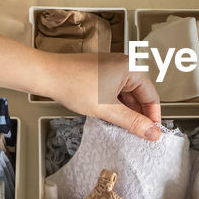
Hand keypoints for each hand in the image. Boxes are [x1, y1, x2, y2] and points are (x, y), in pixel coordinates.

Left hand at [37, 52, 162, 140]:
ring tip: (120, 126)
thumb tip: (152, 132)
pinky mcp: (101, 72)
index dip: (152, 117)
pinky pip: (115, 91)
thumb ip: (132, 122)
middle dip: (138, 115)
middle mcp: (124, 64)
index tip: (151, 133)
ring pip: (127, 94)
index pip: (152, 96)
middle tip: (136, 134)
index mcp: (131, 67)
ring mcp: (112, 67)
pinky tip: (109, 116)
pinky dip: (115, 104)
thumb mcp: (107, 109)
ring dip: (125, 111)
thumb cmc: (72, 83)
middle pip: (140, 95)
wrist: (46, 75)